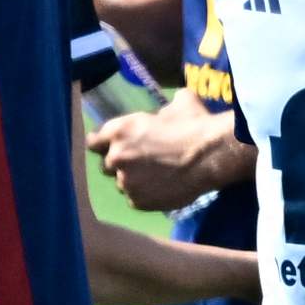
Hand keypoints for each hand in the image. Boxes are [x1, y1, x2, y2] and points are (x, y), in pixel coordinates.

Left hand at [87, 95, 250, 213]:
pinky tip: (163, 188)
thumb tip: (167, 110)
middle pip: (106, 165)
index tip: (112, 147)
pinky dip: (146, 195)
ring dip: (134, 180)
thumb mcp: (179, 103)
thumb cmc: (196, 125)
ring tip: (157, 176)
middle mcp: (117, 156)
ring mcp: (126, 182)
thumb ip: (162, 109)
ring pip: (122, 184)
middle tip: (143, 162)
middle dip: (121, 163)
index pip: (93, 141)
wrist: (211, 157)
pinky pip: (135, 199)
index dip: (103, 144)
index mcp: (120, 130)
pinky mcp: (138, 201)